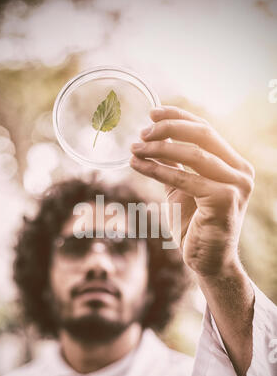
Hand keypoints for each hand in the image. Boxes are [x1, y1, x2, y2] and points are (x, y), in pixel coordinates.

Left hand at [130, 106, 254, 277]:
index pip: (205, 130)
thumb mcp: (183, 189)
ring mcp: (236, 185)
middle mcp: (240, 171)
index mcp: (234, 165)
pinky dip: (157, 170)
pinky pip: (184, 178)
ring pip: (193, 154)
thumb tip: (156, 138)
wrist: (208, 262)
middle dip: (168, 129)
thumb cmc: (195, 226)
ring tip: (135, 148)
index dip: (178, 117)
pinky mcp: (224, 199)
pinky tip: (137, 164)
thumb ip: (176, 165)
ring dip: (158, 148)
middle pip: (201, 135)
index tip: (152, 113)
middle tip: (141, 132)